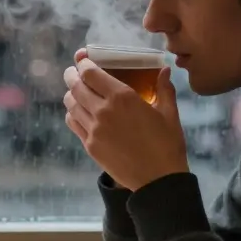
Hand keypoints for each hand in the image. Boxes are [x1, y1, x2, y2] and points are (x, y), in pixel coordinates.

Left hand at [63, 49, 188, 190]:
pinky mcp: (90, 145)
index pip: (90, 73)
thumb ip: (164, 89)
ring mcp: (93, 129)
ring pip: (71, 104)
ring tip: (76, 91)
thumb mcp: (169, 113)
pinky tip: (78, 112)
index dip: (83, 64)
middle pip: (76, 86)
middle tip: (73, 72)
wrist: (158, 180)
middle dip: (72, 75)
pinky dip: (72, 113)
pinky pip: (73, 122)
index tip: (82, 60)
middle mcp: (103, 111)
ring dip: (71, 94)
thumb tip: (163, 71)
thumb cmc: (167, 145)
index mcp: (122, 98)